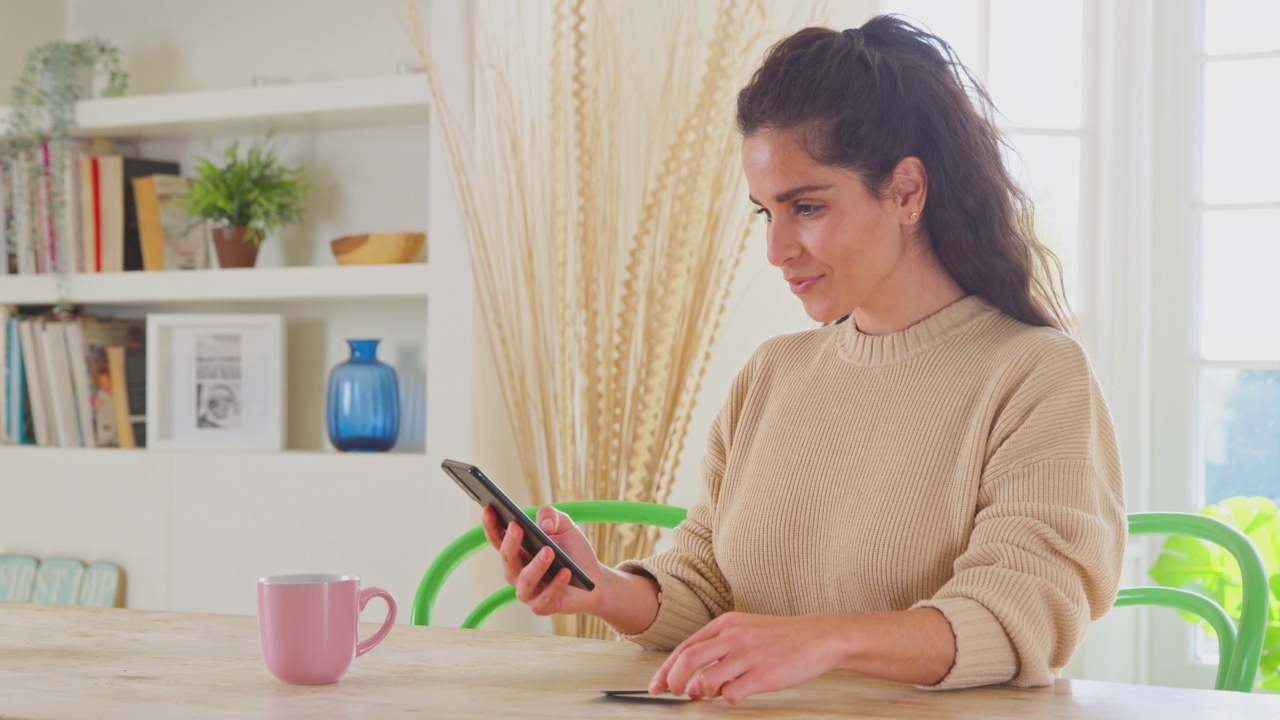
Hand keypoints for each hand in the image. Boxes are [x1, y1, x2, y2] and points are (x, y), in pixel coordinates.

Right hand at [480, 505, 604, 616]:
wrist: (594, 577)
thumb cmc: (573, 551)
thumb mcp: (565, 526)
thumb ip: (552, 516)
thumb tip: (543, 524)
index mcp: (517, 551)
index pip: (498, 538)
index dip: (490, 525)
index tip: (488, 509)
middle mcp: (517, 572)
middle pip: (508, 558)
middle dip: (511, 542)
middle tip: (517, 527)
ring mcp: (528, 591)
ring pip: (525, 580)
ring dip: (536, 566)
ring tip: (548, 551)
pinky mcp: (542, 606)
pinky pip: (546, 597)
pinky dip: (556, 585)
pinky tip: (566, 572)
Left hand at [649, 612, 843, 703]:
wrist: (818, 637)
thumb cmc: (780, 638)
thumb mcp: (745, 632)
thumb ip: (718, 651)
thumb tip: (694, 683)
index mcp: (726, 624)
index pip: (685, 646)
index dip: (667, 669)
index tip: (658, 685)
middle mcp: (734, 636)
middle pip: (689, 659)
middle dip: (674, 680)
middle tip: (673, 694)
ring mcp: (749, 655)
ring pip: (708, 680)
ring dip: (704, 692)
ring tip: (716, 692)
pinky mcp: (764, 675)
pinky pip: (732, 694)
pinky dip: (729, 699)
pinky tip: (739, 692)